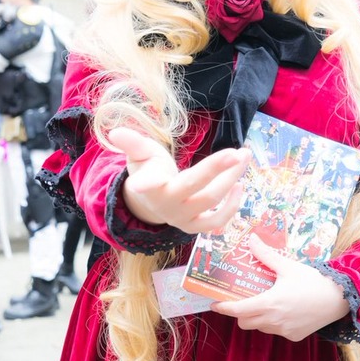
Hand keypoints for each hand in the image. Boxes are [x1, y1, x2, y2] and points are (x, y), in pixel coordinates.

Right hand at [108, 126, 248, 232]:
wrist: (151, 203)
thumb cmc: (148, 171)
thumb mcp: (140, 155)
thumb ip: (132, 143)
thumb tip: (115, 132)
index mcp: (149, 186)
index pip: (146, 184)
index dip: (144, 183)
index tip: (140, 183)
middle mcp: (167, 205)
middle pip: (195, 187)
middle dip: (217, 169)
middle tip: (238, 152)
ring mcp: (182, 218)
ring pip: (211, 200)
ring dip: (231, 179)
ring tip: (244, 157)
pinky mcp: (194, 227)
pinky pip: (216, 221)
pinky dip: (231, 206)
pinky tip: (240, 186)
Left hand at [212, 233, 349, 341]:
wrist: (340, 299)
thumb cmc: (313, 281)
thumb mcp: (288, 266)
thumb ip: (266, 255)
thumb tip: (251, 239)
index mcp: (269, 303)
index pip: (238, 310)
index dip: (223, 308)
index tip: (215, 304)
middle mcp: (274, 320)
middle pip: (245, 322)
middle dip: (240, 313)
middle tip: (244, 300)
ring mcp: (284, 331)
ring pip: (261, 327)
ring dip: (258, 318)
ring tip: (268, 302)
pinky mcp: (294, 336)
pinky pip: (277, 331)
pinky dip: (275, 323)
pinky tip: (286, 310)